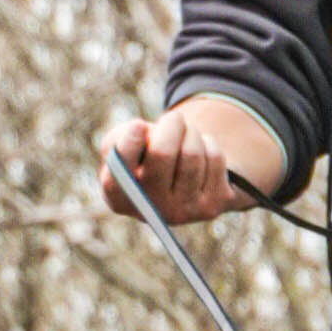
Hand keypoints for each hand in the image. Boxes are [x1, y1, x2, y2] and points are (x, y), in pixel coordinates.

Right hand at [97, 100, 283, 226]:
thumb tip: (140, 132)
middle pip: (162, 154)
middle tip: (174, 118)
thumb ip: (118, 139)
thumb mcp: (123, 146)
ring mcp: (182, 213)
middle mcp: (150, 211)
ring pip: (192, 153)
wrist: (186, 179)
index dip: (129, 145)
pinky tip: (203, 153)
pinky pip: (214, 158)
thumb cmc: (146, 156)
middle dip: (171, 125)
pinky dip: (209, 144)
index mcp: (120, 198)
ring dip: (192, 133)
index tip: (139, 124)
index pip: (117, 177)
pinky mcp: (210, 207)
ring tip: (188, 134)